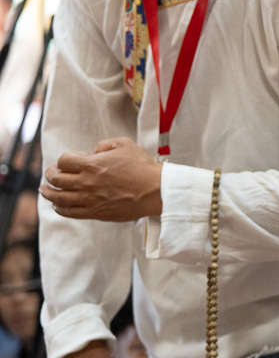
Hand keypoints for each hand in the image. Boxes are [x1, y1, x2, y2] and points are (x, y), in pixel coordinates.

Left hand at [42, 137, 162, 221]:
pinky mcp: (95, 212)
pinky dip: (60, 208)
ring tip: (44, 190)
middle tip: (50, 173)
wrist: (156, 191)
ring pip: (58, 197)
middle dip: (50, 174)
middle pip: (56, 179)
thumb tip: (93, 151)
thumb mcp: (125, 144)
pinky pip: (70, 212)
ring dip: (48, 192)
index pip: (64, 161)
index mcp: (92, 165)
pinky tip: (58, 205)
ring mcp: (89, 199)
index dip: (64, 159)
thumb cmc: (143, 167)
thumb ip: (105, 144)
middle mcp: (87, 182)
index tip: (69, 161)